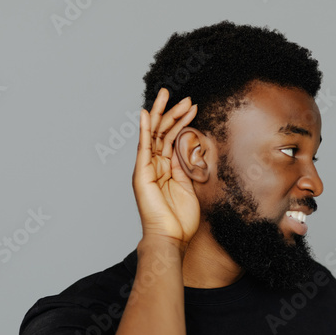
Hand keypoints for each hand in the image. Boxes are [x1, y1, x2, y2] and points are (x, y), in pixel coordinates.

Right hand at [131, 88, 199, 249]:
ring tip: (172, 97)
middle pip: (163, 133)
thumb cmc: (180, 219)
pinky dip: (145, 130)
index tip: (193, 107)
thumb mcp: (189, 186)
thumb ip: (187, 166)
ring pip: (155, 135)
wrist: (171, 238)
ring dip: (165, 115)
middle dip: (173, 113)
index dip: (182, 122)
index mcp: (166, 169)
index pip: (172, 139)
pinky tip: (147, 113)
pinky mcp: (142, 174)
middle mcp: (154, 166)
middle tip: (184, 97)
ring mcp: (147, 169)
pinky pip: (144, 147)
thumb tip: (189, 146)